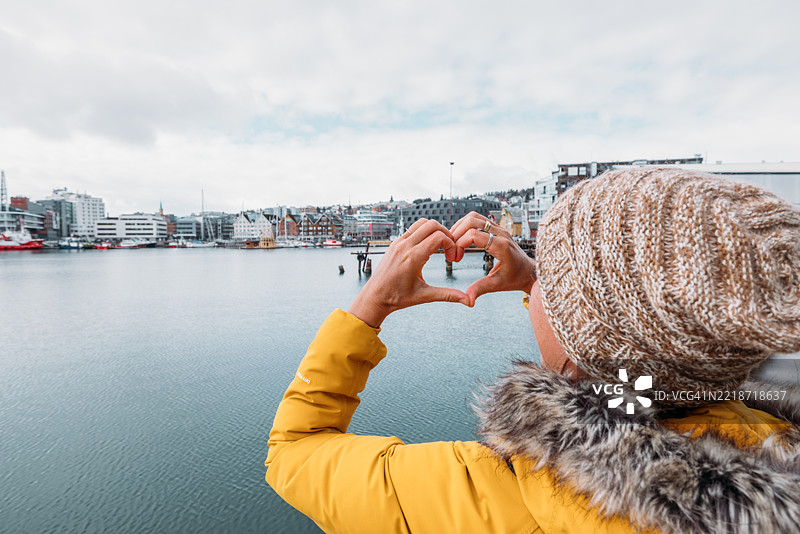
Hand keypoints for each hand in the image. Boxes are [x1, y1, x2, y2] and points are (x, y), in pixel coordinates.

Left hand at [348, 219, 469, 327]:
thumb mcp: (424, 296)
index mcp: (413, 257)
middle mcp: (404, 246)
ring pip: (421, 223)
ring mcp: (398, 243)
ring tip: (440, 245)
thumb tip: (467, 300)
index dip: (451, 244)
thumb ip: (447, 295)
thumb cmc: (397, 298)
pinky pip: (412, 229)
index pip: (439, 237)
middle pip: (432, 224)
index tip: (452, 258)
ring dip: (434, 230)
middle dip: (446, 233)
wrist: (375, 297)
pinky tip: (427, 247)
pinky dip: (424, 232)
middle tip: (450, 248)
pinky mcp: (395, 243)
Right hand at [450, 212, 536, 305]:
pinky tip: (462, 240)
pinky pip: (479, 220)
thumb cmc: (515, 279)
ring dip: (460, 227)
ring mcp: (499, 229)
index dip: (459, 244)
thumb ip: (481, 289)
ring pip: (474, 217)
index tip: (455, 258)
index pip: (473, 234)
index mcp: (501, 246)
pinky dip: (466, 226)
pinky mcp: (497, 229)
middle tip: (451, 249)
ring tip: (454, 243)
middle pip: (472, 220)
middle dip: (457, 233)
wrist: (529, 272)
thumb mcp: (497, 285)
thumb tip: (467, 300)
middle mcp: (501, 233)